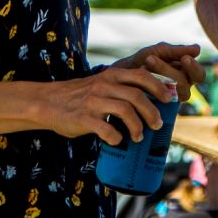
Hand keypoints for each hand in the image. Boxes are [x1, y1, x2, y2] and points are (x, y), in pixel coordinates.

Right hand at [38, 66, 175, 144]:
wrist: (48, 102)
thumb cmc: (79, 97)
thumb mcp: (100, 85)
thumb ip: (120, 89)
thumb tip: (150, 104)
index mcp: (111, 76)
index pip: (141, 76)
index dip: (159, 87)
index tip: (169, 100)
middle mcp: (104, 86)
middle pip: (137, 96)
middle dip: (152, 112)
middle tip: (157, 125)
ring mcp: (94, 102)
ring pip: (125, 111)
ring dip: (137, 127)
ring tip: (139, 137)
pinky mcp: (84, 118)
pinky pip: (106, 129)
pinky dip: (116, 137)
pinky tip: (117, 141)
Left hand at [115, 44, 201, 99]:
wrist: (120, 75)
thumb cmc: (143, 61)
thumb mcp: (158, 52)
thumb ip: (176, 51)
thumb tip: (198, 49)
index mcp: (186, 76)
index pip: (199, 75)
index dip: (194, 68)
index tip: (184, 59)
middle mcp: (181, 91)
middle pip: (186, 85)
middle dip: (167, 71)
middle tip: (149, 59)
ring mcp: (170, 103)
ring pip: (173, 96)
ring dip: (157, 80)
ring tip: (141, 68)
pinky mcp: (158, 112)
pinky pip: (160, 107)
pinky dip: (149, 93)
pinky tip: (138, 84)